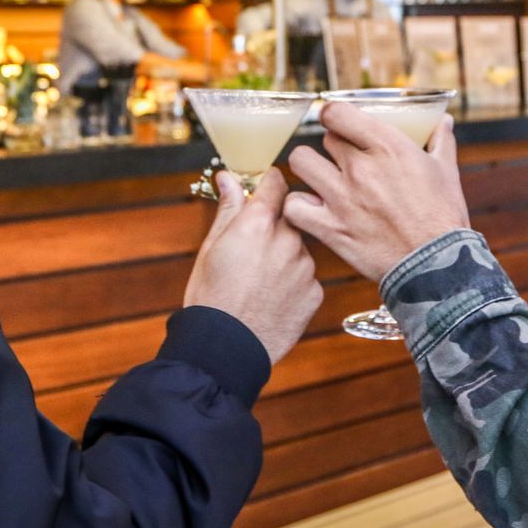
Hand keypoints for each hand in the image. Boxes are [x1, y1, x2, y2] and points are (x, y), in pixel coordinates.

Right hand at [184, 168, 321, 363]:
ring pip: (298, 250)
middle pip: (288, 220)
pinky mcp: (316, 292)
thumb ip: (228, 208)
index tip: (265, 188)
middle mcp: (287, 240)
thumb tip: (229, 178)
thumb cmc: (211, 298)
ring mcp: (305, 267)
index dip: (269, 185)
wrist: (225, 349)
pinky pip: (307, 278)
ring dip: (285, 257)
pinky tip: (273, 299)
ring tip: (260, 282)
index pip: (276, 185)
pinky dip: (294, 284)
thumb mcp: (211, 248)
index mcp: (257, 224)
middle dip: (274, 228)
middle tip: (252, 252)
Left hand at [283, 102, 470, 280]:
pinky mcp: (331, 228)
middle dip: (333, 147)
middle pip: (324, 139)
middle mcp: (360, 167)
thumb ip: (441, 141)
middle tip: (343, 161)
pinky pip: (294, 205)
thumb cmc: (443, 216)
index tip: (337, 122)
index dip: (333, 115)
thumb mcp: (447, 171)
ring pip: (300, 162)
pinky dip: (299, 206)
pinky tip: (312, 209)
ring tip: (320, 179)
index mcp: (387, 146)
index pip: (336, 112)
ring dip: (309, 169)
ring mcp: (342, 197)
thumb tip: (445, 121)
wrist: (436, 265)